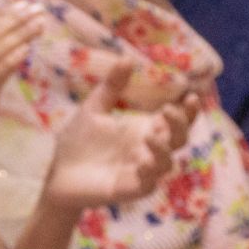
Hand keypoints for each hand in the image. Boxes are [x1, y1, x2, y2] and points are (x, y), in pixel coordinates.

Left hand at [39, 59, 198, 210]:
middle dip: (181, 125)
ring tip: (150, 138)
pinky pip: (146, 185)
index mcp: (145, 129)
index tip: (191, 95)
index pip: (176, 121)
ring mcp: (140, 171)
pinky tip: (141, 164)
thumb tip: (127, 58)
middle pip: (178, 139)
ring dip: (163, 151)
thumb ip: (111, 87)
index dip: (189, 111)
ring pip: (166, 164)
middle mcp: (148, 151)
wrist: (57, 172)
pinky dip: (148, 175)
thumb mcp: (94, 108)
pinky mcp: (127, 189)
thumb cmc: (78, 141)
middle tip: (170, 110)